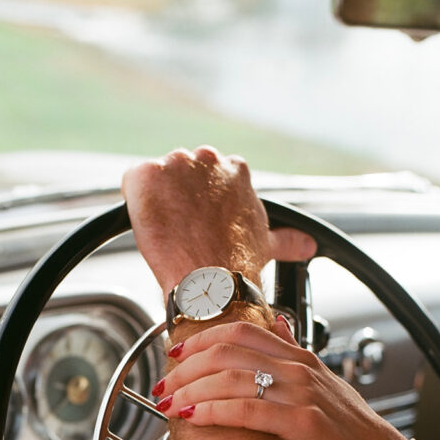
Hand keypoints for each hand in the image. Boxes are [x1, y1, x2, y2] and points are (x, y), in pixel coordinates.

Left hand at [122, 146, 315, 294]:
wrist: (210, 281)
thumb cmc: (237, 264)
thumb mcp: (266, 244)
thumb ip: (286, 238)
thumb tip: (306, 244)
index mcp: (235, 170)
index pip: (209, 177)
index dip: (200, 201)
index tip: (200, 221)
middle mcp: (207, 159)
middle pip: (182, 173)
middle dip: (179, 197)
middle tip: (183, 229)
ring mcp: (175, 165)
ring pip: (157, 179)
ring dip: (158, 200)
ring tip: (167, 231)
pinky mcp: (146, 175)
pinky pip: (133, 182)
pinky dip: (135, 202)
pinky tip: (148, 224)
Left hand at [152, 316, 417, 439]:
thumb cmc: (353, 436)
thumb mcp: (325, 386)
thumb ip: (296, 354)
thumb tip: (279, 323)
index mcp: (301, 359)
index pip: (242, 331)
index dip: (201, 338)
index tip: (174, 352)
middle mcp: (301, 370)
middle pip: (229, 351)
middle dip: (187, 367)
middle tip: (162, 385)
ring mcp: (305, 395)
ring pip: (234, 378)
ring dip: (192, 389)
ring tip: (168, 404)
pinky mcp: (306, 425)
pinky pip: (250, 410)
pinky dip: (215, 411)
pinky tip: (193, 417)